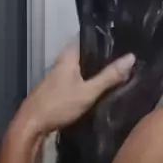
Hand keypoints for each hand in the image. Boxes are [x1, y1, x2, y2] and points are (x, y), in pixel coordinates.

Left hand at [17, 43, 134, 136]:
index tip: (123, 37)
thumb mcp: (88, 92)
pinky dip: (90, 80)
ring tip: (119, 69)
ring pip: (82, 67)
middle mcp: (62, 63)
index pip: (86, 38)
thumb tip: (131, 57)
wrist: (31, 126)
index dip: (103, 36)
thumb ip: (109, 76)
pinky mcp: (59, 90)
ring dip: (97, 69)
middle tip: (125, 56)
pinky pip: (78, 79)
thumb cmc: (58, 105)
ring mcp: (59, 77)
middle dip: (103, 55)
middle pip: (86, 53)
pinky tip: (101, 86)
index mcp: (68, 57)